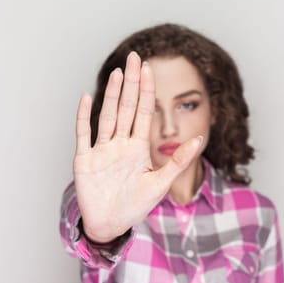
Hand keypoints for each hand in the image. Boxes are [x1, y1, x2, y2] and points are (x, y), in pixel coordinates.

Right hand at [73, 52, 202, 242]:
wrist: (110, 225)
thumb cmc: (135, 206)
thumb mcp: (161, 183)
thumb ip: (178, 160)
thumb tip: (200, 139)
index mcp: (138, 148)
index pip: (144, 113)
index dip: (147, 90)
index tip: (149, 68)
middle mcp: (120, 144)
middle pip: (127, 107)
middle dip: (132, 83)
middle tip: (134, 57)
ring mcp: (102, 150)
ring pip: (107, 116)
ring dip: (113, 94)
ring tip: (119, 73)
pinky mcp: (85, 160)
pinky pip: (84, 134)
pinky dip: (83, 116)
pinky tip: (87, 97)